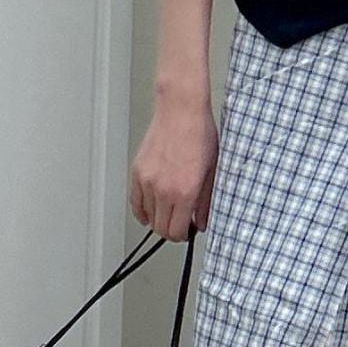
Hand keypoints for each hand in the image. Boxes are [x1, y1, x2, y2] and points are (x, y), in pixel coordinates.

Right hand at [129, 98, 217, 239]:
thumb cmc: (199, 135)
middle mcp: (163, 189)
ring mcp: (147, 181)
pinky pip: (135, 202)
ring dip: (158, 220)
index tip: (188, 231)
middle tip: (181, 225)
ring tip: (169, 213)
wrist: (181, 111)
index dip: (183, 236)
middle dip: (171, 231)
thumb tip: (201, 222)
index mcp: (185, 191)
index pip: (176, 231)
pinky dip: (142, 211)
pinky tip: (150, 212)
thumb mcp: (212, 171)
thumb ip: (206, 202)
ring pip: (148, 217)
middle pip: (160, 228)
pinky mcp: (137, 172)